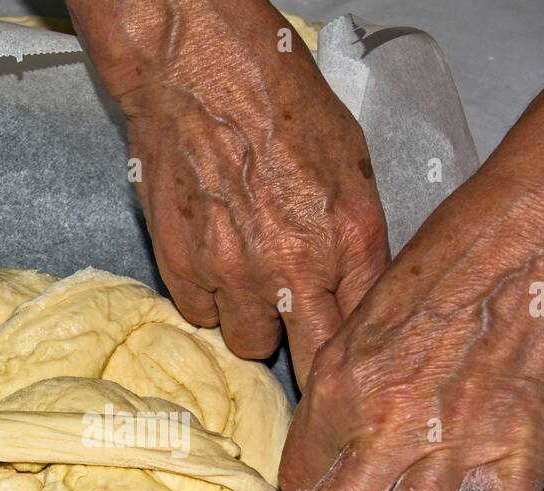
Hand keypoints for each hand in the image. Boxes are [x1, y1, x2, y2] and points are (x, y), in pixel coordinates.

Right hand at [69, 0, 389, 383]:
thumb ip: (359, 246)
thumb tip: (360, 300)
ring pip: (250, 345)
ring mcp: (230, 274)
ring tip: (256, 284)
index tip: (354, 362)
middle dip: (312, 355)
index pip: (362, 334)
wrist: (199, 73)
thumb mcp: (352, 170)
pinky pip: (201, 316)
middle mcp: (290, 268)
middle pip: (310, 363)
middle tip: (307, 336)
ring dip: (257, 323)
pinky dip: (211, 300)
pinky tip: (219, 264)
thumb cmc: (281, 105)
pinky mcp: (181, 269)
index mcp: (345, 241)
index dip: (358, 353)